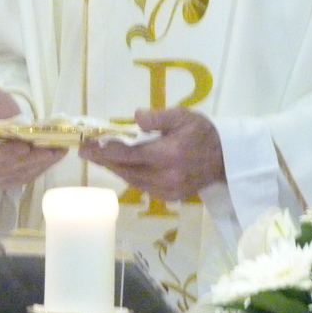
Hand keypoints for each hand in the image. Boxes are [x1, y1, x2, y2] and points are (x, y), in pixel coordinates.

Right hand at [0, 82, 65, 189]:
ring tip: (56, 150)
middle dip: (27, 160)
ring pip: (18, 174)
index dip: (4, 153)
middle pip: (4, 168)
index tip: (24, 146)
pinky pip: (27, 177)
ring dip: (39, 163)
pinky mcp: (10, 181)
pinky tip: (55, 156)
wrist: (3, 124)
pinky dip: (43, 167)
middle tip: (48, 150)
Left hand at [78, 107, 224, 200]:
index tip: (85, 145)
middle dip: (103, 159)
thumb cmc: (202, 132)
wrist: (226, 158)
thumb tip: (137, 116)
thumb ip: (158, 116)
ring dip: (113, 167)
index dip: (103, 151)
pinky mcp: (169, 197)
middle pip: (124, 169)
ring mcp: (167, 190)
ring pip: (130, 179)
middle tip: (85, 149)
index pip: (126, 154)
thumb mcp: (182, 115)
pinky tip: (121, 165)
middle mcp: (165, 176)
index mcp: (168, 154)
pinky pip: (141, 185)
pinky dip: (129, 175)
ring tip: (99, 155)